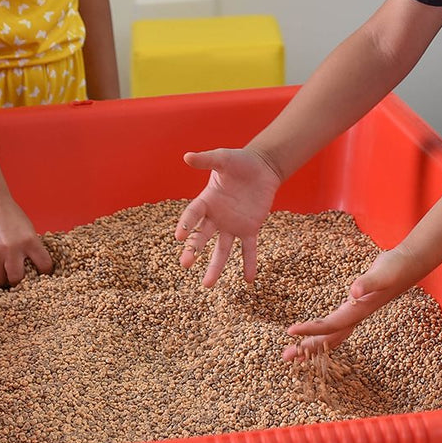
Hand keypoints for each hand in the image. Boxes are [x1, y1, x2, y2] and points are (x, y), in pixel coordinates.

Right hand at [0, 191, 53, 286]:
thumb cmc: (10, 214)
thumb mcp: (28, 229)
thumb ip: (31, 247)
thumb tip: (34, 267)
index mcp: (30, 241)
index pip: (44, 265)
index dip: (44, 271)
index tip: (42, 273)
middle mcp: (13, 250)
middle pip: (17, 279)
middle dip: (18, 281)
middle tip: (18, 277)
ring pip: (0, 279)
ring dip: (3, 277)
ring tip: (4, 272)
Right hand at [176, 147, 280, 285]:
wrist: (262, 167)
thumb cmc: (240, 161)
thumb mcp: (223, 159)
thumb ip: (207, 160)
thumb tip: (187, 157)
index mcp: (206, 200)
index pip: (193, 215)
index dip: (186, 224)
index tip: (179, 236)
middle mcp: (216, 217)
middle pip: (202, 236)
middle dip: (193, 249)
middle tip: (184, 264)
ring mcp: (232, 225)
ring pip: (222, 249)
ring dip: (215, 266)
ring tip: (208, 285)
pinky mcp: (249, 228)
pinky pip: (249, 249)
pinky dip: (249, 263)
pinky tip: (249, 280)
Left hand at [282, 247, 411, 360]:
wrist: (409, 265)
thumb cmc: (395, 268)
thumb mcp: (381, 274)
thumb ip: (367, 283)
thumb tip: (352, 292)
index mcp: (358, 311)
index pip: (329, 326)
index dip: (310, 330)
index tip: (290, 332)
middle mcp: (356, 316)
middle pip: (328, 338)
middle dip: (307, 348)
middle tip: (285, 357)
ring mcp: (356, 312)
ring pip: (332, 334)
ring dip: (314, 343)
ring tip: (296, 351)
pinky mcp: (356, 305)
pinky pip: (336, 323)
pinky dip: (323, 330)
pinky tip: (316, 330)